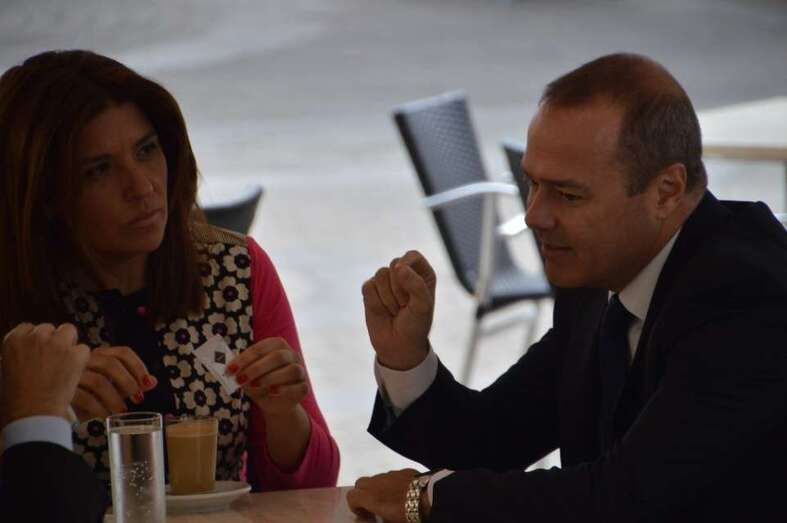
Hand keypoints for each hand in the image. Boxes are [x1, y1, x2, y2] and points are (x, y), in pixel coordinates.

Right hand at [0, 323, 89, 427]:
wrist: (32, 414)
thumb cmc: (14, 399)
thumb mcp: (5, 371)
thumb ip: (17, 355)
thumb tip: (26, 354)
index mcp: (14, 339)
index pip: (28, 328)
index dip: (35, 341)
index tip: (37, 352)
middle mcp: (36, 337)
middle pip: (49, 329)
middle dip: (51, 341)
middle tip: (52, 360)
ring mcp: (57, 344)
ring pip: (68, 331)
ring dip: (68, 343)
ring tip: (65, 361)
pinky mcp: (76, 354)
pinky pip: (84, 349)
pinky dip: (81, 359)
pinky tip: (74, 372)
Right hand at [72, 345, 157, 420]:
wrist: (53, 398)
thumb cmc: (87, 390)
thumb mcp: (111, 385)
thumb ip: (131, 382)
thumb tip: (152, 382)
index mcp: (100, 355)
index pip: (123, 352)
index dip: (138, 366)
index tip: (147, 383)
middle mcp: (86, 360)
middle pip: (111, 364)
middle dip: (128, 382)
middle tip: (137, 398)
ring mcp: (73, 374)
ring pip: (98, 381)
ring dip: (114, 398)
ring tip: (122, 411)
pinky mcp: (64, 390)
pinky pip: (85, 398)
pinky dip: (99, 409)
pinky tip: (106, 417)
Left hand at [226, 337, 307, 415]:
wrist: (274, 403)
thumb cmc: (259, 383)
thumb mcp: (247, 375)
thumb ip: (241, 370)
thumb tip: (230, 368)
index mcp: (277, 345)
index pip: (261, 347)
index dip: (245, 358)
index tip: (231, 369)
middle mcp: (291, 355)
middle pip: (278, 357)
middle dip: (256, 368)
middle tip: (240, 379)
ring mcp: (300, 370)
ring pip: (291, 370)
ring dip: (270, 378)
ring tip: (255, 386)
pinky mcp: (304, 387)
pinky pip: (298, 386)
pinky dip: (284, 389)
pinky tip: (271, 392)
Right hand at [347, 468, 423, 522]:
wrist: (430, 497)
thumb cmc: (409, 514)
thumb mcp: (391, 522)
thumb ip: (379, 517)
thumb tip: (374, 517)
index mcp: (371, 497)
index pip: (351, 496)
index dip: (354, 506)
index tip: (363, 514)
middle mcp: (377, 483)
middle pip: (360, 483)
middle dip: (362, 493)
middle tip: (372, 505)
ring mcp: (390, 474)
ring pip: (376, 478)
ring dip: (377, 487)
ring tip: (389, 499)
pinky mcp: (403, 471)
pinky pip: (391, 475)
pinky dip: (391, 483)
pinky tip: (402, 492)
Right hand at [361, 250, 435, 369]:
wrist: (399, 345)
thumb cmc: (416, 324)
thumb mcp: (423, 305)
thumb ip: (415, 284)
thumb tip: (398, 267)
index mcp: (421, 273)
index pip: (412, 256)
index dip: (407, 267)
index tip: (409, 282)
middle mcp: (404, 274)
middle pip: (394, 264)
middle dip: (399, 289)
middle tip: (405, 306)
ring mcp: (385, 281)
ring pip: (380, 275)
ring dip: (388, 298)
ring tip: (395, 310)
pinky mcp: (370, 290)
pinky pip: (368, 287)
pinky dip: (376, 302)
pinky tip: (383, 311)